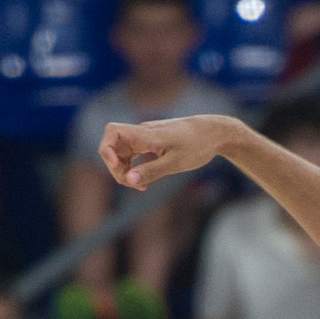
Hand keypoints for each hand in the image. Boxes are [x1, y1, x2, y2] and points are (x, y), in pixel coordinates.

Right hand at [100, 115, 233, 191]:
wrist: (214, 133)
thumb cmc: (198, 145)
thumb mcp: (176, 163)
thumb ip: (152, 171)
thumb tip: (129, 180)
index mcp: (146, 133)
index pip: (112, 131)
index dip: (106, 149)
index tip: (118, 167)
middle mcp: (142, 133)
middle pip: (113, 147)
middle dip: (116, 169)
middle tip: (135, 185)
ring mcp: (145, 138)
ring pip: (122, 154)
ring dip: (125, 171)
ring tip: (141, 187)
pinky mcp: (150, 144)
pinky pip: (133, 156)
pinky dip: (134, 169)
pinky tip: (144, 182)